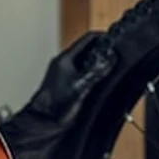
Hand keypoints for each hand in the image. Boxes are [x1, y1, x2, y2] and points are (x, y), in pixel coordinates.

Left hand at [0, 31, 116, 158]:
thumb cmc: (55, 104)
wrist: (44, 121)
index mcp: (65, 59)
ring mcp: (63, 73)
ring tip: (108, 67)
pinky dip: (91, 73)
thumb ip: (96, 71)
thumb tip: (109, 60)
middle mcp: (63, 64)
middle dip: (101, 50)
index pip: (87, 39)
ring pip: (84, 61)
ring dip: (96, 62)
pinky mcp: (65, 84)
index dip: (102, 37)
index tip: (113, 40)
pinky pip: (81, 72)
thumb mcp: (81, 85)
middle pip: (86, 49)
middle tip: (114, 54)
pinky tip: (98, 81)